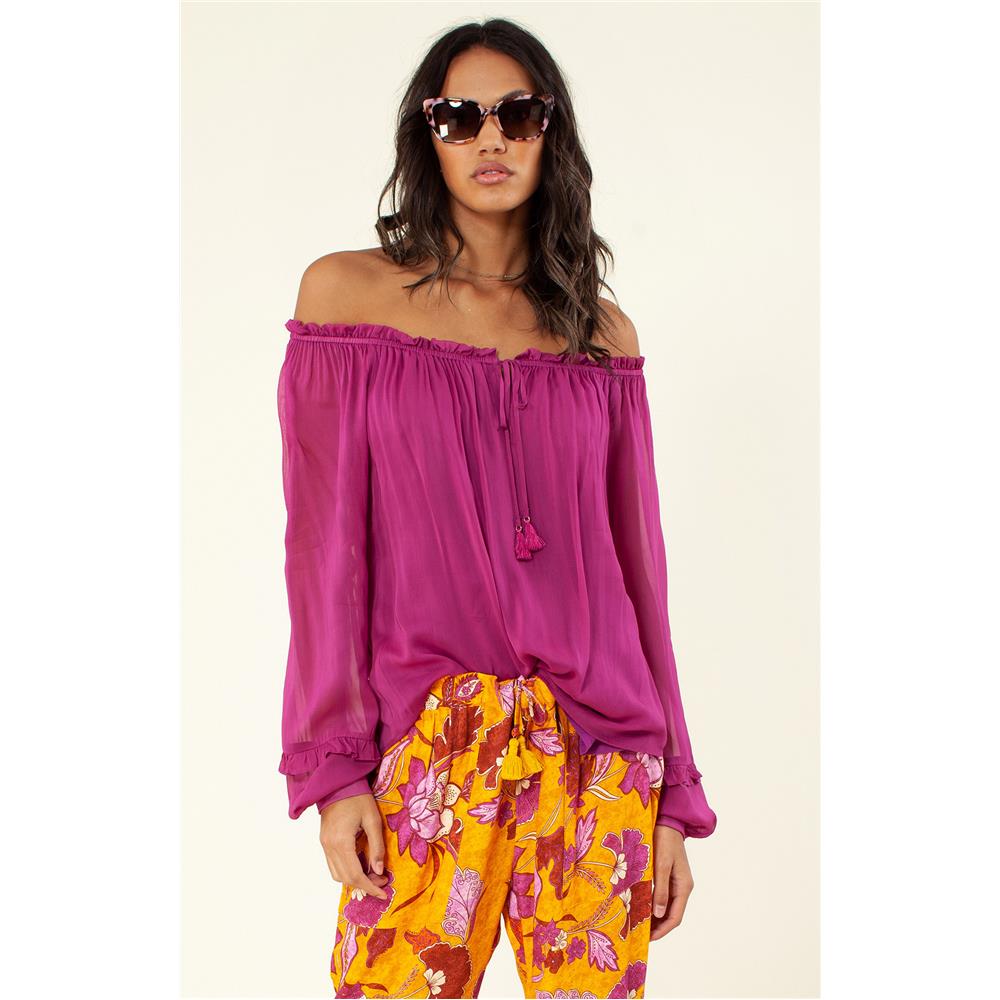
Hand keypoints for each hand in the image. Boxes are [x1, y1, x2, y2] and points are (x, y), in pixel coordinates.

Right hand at [319, 793, 389, 899]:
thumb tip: (379, 871)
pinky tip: (361, 864)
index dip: (370, 887)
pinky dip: (347, 870)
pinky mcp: (324, 842)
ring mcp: (324, 845)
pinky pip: (333, 865)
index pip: (355, 875)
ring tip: (373, 874)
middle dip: (365, 884)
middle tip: (382, 881)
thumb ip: (377, 846)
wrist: (338, 783)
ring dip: (355, 879)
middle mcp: (329, 847)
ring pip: (337, 874)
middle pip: (345, 878)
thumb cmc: (358, 798)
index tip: (384, 893)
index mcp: (341, 842)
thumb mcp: (373, 819)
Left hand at [650, 824, 693, 940]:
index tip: (648, 939)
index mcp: (684, 886)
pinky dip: (653, 904)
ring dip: (655, 917)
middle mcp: (682, 887)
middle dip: (657, 927)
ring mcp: (677, 882)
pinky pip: (663, 896)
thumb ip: (661, 889)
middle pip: (671, 914)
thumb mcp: (661, 864)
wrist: (668, 821)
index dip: (662, 930)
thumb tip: (658, 914)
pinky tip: (641, 907)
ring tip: (638, 925)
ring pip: (666, 906)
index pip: (675, 917)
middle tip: (640, 936)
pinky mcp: (669, 876)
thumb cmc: (664, 840)